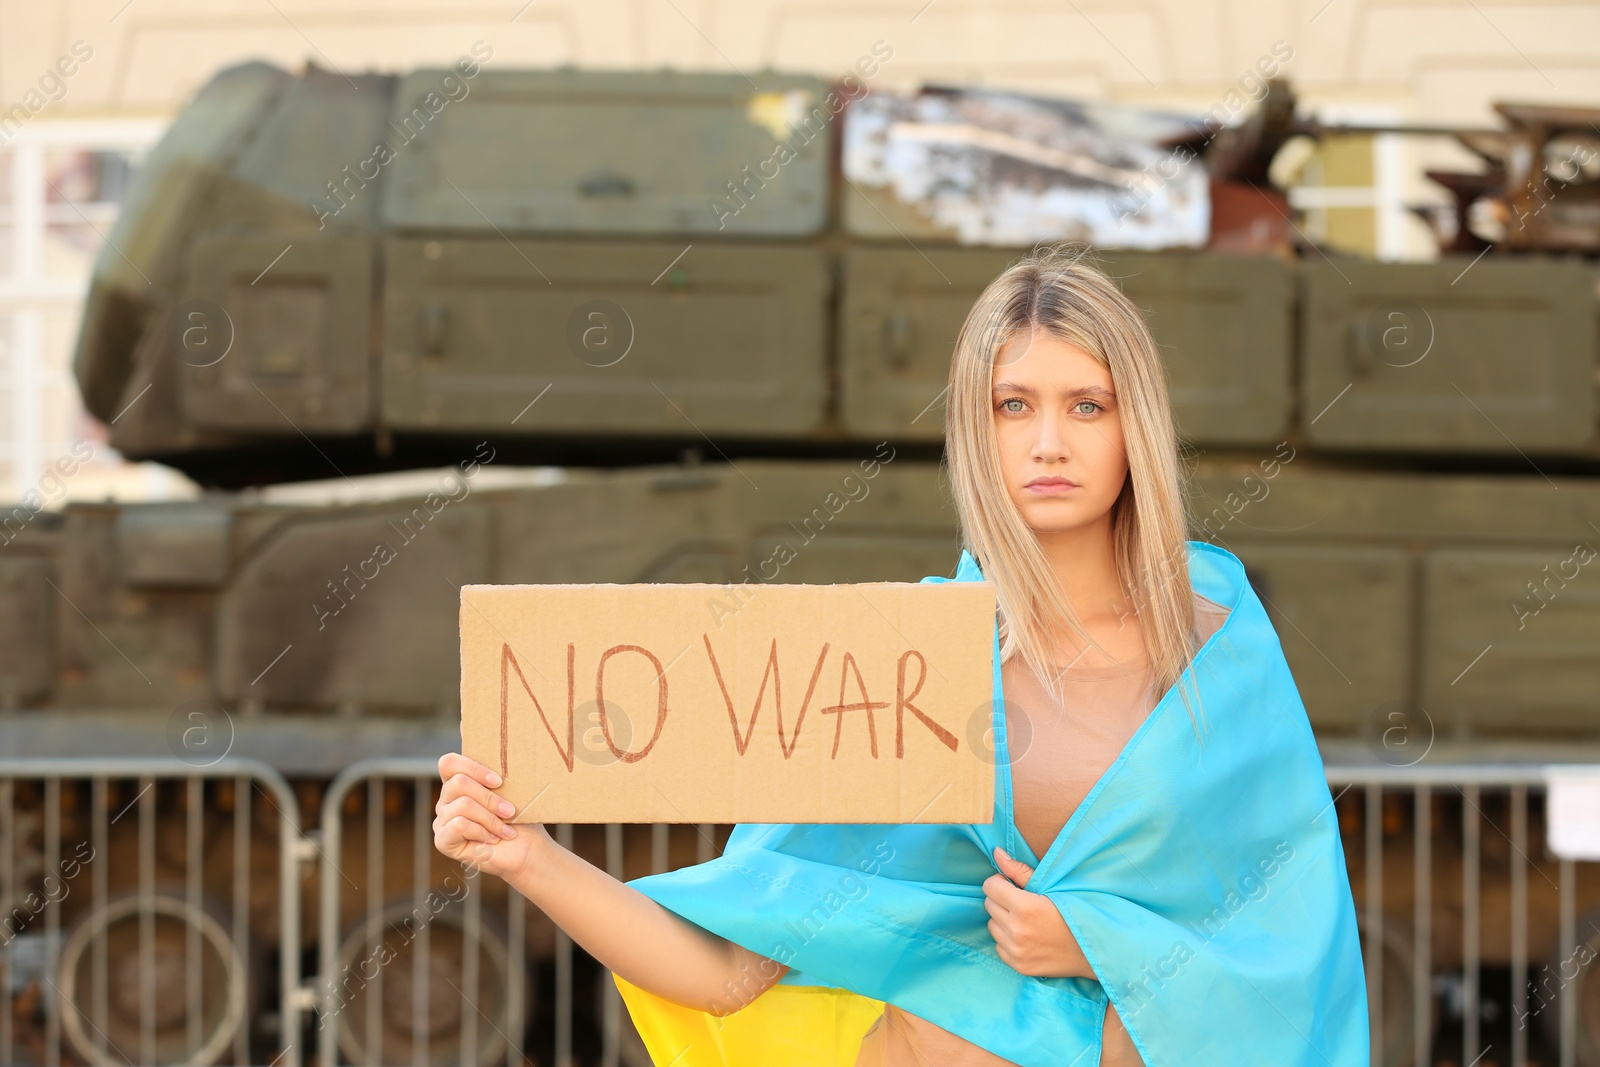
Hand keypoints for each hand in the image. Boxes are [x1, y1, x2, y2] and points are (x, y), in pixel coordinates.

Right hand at [434, 753, 551, 881]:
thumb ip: (493, 758)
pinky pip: (458, 825)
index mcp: (460, 782)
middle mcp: (446, 799)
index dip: (472, 767)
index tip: (499, 781)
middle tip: (510, 810)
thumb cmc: (521, 817)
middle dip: (490, 798)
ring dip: (491, 818)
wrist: (527, 849)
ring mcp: (442, 820)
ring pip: (463, 805)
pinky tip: (492, 839)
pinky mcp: (442, 840)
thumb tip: (467, 720)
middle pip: (459, 783)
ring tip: (506, 828)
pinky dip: (481, 832)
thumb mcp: (511, 785)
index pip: (449, 763)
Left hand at [983, 846, 1088, 977]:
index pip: (990, 887)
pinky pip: (999, 946)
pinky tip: (1027, 936)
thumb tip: (996, 852)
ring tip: (1026, 920)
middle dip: (1002, 899)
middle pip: (989, 905)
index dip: (1000, 882)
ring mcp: (1016, 951)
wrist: (1093, 949)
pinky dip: (1008, 939)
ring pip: (992, 925)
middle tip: (1023, 902)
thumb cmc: (1075, 912)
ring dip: (1003, 920)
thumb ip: (1019, 870)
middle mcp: (1017, 931)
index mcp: (1025, 907)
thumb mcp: (1051, 887)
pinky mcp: (1018, 966)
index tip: (1013, 885)